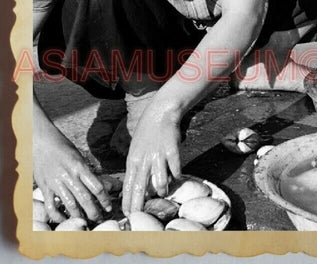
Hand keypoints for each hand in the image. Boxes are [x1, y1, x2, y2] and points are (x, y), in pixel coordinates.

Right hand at [34, 128, 111, 223]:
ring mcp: (56, 183)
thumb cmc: (63, 147)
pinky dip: (58, 216)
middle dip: (94, 212)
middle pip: (86, 199)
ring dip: (80, 216)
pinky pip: (51, 207)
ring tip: (86, 221)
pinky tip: (64, 218)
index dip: (105, 200)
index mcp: (80, 167)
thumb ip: (87, 171)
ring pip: (70, 206)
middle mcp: (69, 176)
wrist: (41, 142)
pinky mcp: (45, 188)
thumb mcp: (78, 156)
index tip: (109, 207)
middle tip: (99, 218)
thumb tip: (100, 184)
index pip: (97, 187)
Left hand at [121, 100, 180, 214]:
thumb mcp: (136, 149)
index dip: (127, 201)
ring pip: (159, 182)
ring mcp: (158, 156)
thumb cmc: (147, 132)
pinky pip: (175, 170)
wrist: (161, 112)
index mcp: (133, 160)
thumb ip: (136, 166)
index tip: (127, 214)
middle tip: (138, 217)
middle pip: (139, 188)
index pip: (127, 185)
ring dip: (162, 190)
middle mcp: (144, 160)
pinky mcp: (172, 151)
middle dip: (138, 205)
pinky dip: (176, 176)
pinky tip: (177, 176)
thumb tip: (137, 186)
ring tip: (163, 193)